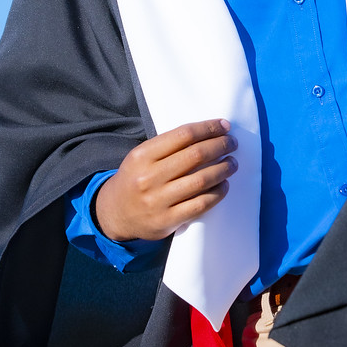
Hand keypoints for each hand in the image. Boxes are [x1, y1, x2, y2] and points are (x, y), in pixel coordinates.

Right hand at [94, 119, 236, 241]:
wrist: (115, 213)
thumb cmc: (136, 178)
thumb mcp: (142, 157)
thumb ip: (168, 146)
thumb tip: (208, 133)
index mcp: (143, 155)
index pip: (183, 135)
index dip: (208, 128)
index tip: (224, 126)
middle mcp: (149, 177)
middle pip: (195, 155)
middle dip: (220, 146)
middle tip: (232, 143)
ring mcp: (158, 200)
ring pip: (201, 180)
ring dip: (223, 169)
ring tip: (232, 163)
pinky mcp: (167, 221)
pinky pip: (200, 204)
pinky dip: (217, 193)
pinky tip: (224, 185)